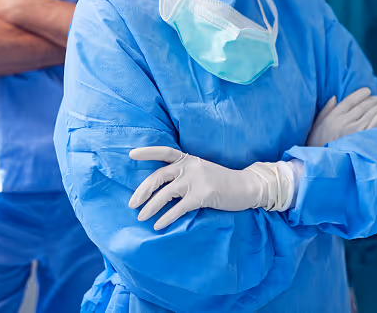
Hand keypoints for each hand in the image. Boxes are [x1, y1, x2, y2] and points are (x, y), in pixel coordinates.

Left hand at [129, 147, 291, 229]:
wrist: (245, 186)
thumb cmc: (220, 181)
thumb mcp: (201, 170)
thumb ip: (184, 174)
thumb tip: (161, 188)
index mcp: (189, 159)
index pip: (165, 151)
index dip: (147, 152)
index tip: (131, 154)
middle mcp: (190, 166)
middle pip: (159, 176)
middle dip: (142, 191)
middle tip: (131, 204)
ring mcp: (196, 180)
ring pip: (166, 194)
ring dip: (151, 207)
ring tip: (142, 217)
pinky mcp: (203, 195)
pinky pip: (179, 208)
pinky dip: (166, 217)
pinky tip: (159, 225)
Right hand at [306, 87, 376, 146]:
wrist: (321, 162)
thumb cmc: (317, 143)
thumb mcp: (317, 124)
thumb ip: (326, 109)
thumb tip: (334, 97)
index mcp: (333, 116)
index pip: (349, 100)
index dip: (360, 94)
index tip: (367, 90)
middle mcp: (344, 121)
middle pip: (361, 107)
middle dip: (371, 101)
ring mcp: (353, 131)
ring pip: (369, 115)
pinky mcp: (361, 141)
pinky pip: (373, 126)